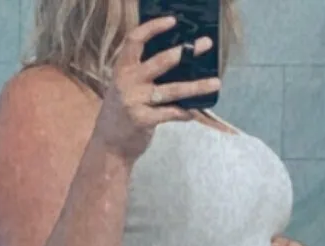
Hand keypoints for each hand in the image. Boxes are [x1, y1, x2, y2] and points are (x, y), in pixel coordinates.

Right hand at [92, 16, 220, 164]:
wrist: (109, 146)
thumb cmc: (121, 113)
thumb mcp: (124, 88)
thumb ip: (142, 74)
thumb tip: (178, 60)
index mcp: (122, 69)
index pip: (135, 40)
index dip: (153, 27)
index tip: (173, 21)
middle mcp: (128, 82)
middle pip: (161, 62)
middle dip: (186, 51)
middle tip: (206, 44)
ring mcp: (135, 101)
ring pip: (172, 90)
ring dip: (196, 86)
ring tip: (216, 82)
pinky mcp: (143, 120)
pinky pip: (171, 113)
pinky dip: (185, 112)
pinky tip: (195, 111)